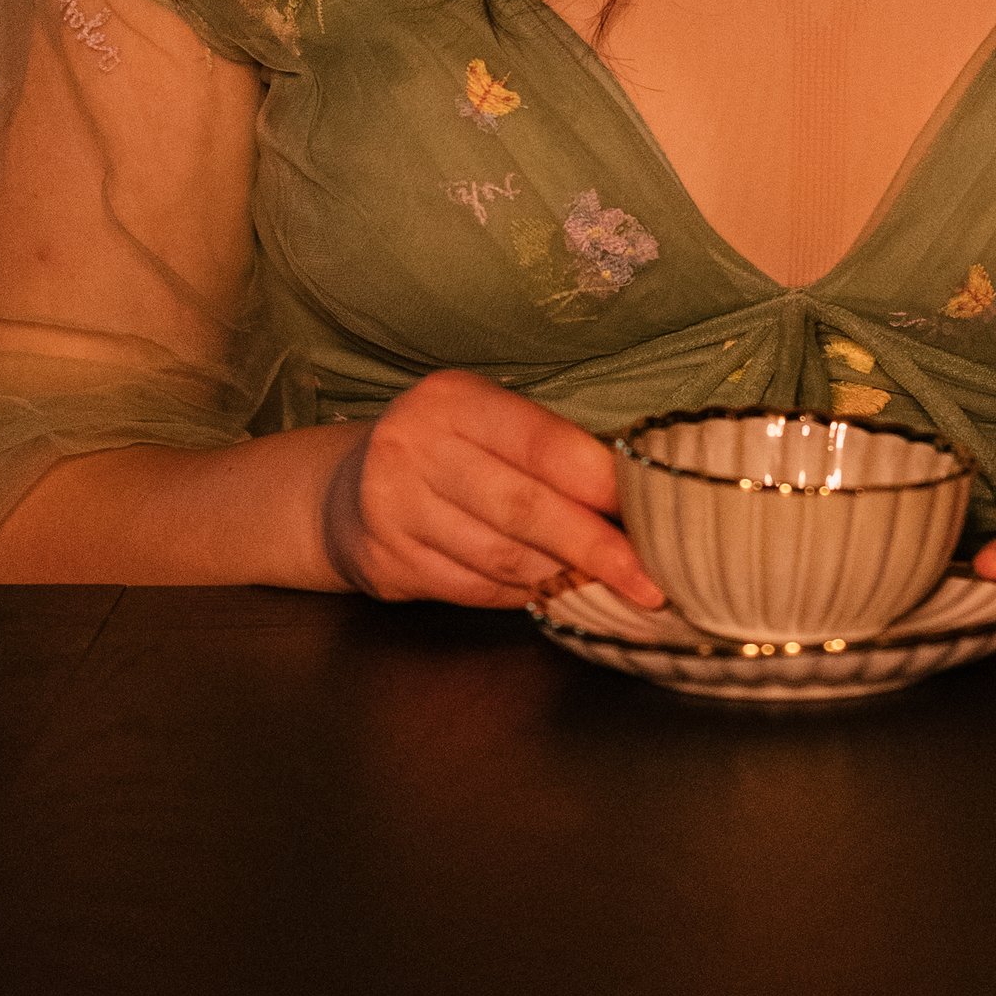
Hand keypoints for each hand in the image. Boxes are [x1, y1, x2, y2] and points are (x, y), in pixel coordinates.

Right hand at [322, 370, 662, 611]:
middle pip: (523, 507)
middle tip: (647, 579)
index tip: (650, 514)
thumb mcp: (484, 424)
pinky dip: (521, 596)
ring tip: (609, 591)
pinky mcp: (386, 560)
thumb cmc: (445, 451)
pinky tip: (552, 597)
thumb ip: (544, 451)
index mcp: (454, 398)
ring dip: (562, 579)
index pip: (541, 442)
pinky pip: (473, 589)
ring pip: (499, 557)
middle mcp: (416, 445)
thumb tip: (631, 499)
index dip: (599, 482)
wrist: (345, 490)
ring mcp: (394, 507)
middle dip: (593, 547)